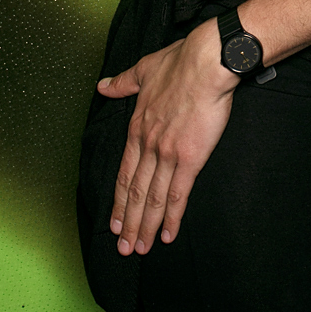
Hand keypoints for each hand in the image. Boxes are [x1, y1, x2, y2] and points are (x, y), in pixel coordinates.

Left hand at [97, 19, 238, 254]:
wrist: (206, 63)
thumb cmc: (179, 63)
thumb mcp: (143, 70)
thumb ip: (122, 83)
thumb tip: (103, 86)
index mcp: (138, 128)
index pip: (124, 174)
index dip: (118, 201)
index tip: (114, 222)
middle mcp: (149, 146)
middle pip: (135, 192)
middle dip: (128, 223)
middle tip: (124, 248)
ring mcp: (168, 154)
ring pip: (152, 198)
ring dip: (145, 226)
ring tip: (141, 248)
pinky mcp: (190, 158)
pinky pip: (178, 194)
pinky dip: (171, 216)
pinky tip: (167, 234)